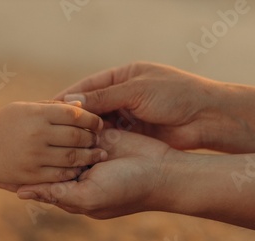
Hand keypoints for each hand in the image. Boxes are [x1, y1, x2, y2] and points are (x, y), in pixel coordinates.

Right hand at [0, 101, 106, 185]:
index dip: (90, 119)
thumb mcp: (25, 109)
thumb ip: (53, 107)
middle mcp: (36, 135)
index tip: (97, 123)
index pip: (73, 114)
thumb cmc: (4, 124)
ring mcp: (34, 156)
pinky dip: (75, 171)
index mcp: (36, 114)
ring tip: (96, 154)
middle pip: (76, 136)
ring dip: (88, 156)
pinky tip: (80, 167)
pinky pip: (61, 175)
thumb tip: (80, 105)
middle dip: (92, 138)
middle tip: (97, 139)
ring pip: (72, 157)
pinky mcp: (31, 176)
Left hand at [16, 130, 172, 218]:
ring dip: (46, 133)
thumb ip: (56, 194)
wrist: (162, 171)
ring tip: (21, 120)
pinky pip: (77, 129)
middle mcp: (79, 173)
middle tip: (1, 138)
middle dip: (28, 151)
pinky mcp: (100, 136)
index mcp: (73, 192)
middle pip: (47, 161)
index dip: (19, 175)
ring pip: (60, 142)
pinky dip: (65, 121)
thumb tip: (21, 193)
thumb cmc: (126, 189)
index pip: (40, 182)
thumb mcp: (88, 197)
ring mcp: (89, 154)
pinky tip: (48, 110)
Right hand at [56, 61, 222, 149]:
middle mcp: (123, 95)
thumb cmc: (175, 95)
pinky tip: (83, 150)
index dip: (69, 98)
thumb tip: (72, 103)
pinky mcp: (134, 134)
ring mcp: (128, 115)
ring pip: (99, 124)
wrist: (205, 118)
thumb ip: (104, 97)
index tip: (49, 108)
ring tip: (62, 142)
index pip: (88, 86)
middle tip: (51, 130)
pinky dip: (98, 143)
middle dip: (74, 118)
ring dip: (84, 132)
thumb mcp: (137, 91)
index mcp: (123, 77)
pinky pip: (111, 138)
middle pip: (91, 106)